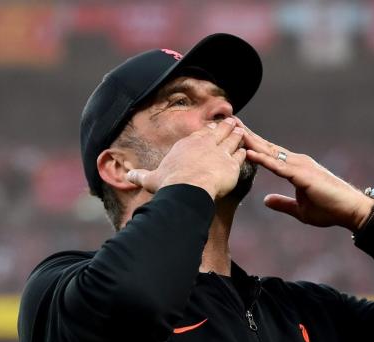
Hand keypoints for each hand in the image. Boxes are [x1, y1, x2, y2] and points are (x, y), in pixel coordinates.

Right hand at [126, 118, 246, 200]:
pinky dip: (243, 152)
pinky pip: (240, 154)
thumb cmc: (169, 183)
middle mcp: (204, 143)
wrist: (187, 188)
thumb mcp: (151, 179)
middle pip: (218, 131)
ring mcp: (220, 152)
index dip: (207, 132)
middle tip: (232, 122)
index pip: (199, 134)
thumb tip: (127, 175)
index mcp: (187, 144)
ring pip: (232, 138)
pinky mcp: (232, 163)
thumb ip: (141, 175)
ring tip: (242, 131)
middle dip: (225, 126)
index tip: (211, 129)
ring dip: (237, 134)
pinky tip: (246, 151)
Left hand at [242, 125, 373, 230]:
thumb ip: (282, 203)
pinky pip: (278, 166)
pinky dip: (263, 159)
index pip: (269, 153)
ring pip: (270, 152)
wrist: (351, 211)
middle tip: (230, 122)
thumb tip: (265, 200)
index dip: (252, 144)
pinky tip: (249, 153)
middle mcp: (297, 162)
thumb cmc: (329, 209)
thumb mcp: (299, 209)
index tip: (235, 136)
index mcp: (295, 168)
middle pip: (267, 147)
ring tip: (234, 130)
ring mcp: (300, 166)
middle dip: (248, 135)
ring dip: (251, 141)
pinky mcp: (303, 175)